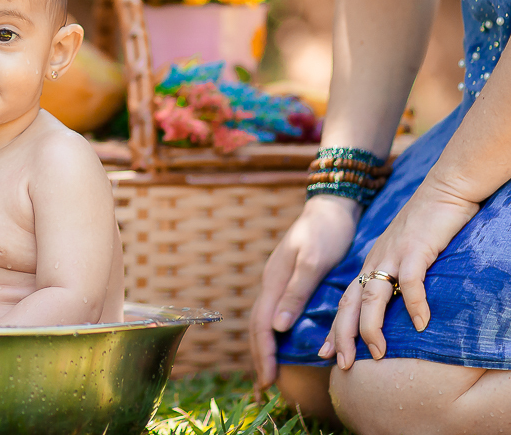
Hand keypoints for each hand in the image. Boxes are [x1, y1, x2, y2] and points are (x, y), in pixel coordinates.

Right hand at [249, 195, 359, 390]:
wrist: (331, 207)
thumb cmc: (325, 232)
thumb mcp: (313, 262)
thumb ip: (296, 293)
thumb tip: (279, 327)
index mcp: (274, 281)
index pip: (263, 325)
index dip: (265, 353)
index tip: (269, 379)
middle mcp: (272, 283)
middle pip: (258, 325)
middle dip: (260, 354)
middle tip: (266, 383)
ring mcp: (279, 280)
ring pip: (265, 319)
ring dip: (266, 345)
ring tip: (271, 368)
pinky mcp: (290, 280)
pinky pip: (277, 311)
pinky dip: (276, 332)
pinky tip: (284, 340)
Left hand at [322, 180, 476, 368]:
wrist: (444, 190)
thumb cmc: (427, 224)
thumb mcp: (403, 253)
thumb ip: (395, 276)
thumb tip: (396, 306)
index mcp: (370, 263)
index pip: (345, 300)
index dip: (335, 327)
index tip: (326, 352)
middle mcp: (375, 260)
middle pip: (350, 303)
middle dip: (343, 335)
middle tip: (341, 364)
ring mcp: (393, 255)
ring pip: (373, 296)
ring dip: (372, 327)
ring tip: (376, 353)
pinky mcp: (416, 249)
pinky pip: (411, 282)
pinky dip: (414, 304)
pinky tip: (420, 324)